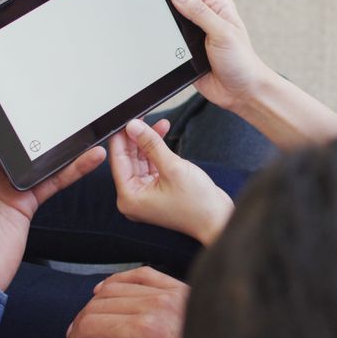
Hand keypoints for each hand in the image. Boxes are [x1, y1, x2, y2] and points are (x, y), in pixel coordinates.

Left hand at [0, 102, 105, 290]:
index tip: (10, 94)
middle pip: (11, 143)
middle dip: (30, 126)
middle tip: (54, 104)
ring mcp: (6, 187)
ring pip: (36, 160)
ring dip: (58, 147)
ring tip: (80, 129)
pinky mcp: (26, 202)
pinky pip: (51, 181)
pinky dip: (71, 170)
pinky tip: (89, 158)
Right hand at [46, 267, 187, 337]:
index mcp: (146, 332)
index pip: (89, 325)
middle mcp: (159, 306)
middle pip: (98, 304)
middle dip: (80, 327)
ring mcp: (174, 295)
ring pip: (117, 286)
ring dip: (97, 304)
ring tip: (90, 327)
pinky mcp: (184, 290)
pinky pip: (144, 274)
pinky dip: (122, 281)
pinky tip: (110, 293)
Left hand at [109, 117, 232, 244]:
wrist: (218, 219)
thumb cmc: (197, 204)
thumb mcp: (172, 167)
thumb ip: (151, 144)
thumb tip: (134, 126)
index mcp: (130, 197)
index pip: (118, 161)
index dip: (121, 138)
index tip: (125, 120)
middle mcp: (134, 197)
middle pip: (129, 160)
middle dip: (137, 138)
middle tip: (141, 118)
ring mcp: (146, 194)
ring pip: (141, 160)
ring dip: (149, 142)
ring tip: (157, 123)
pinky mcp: (158, 190)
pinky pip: (152, 165)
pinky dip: (157, 151)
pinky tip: (161, 134)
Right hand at [170, 0, 275, 111]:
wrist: (242, 93)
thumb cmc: (241, 61)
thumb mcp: (222, 32)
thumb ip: (199, 12)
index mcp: (216, 6)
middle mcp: (205, 18)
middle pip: (176, 8)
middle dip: (168, 14)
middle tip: (163, 22)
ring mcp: (194, 36)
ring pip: (171, 27)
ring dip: (168, 33)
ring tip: (172, 41)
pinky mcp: (187, 52)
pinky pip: (170, 45)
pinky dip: (167, 48)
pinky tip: (169, 52)